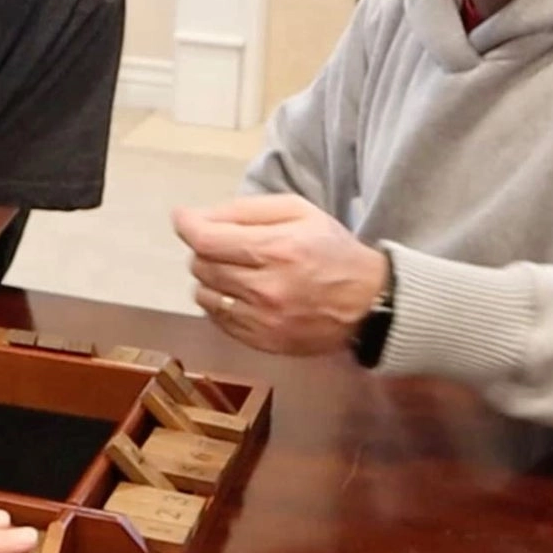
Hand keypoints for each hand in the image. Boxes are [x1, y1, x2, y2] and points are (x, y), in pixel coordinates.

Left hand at [171, 193, 387, 355]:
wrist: (369, 304)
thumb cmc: (331, 249)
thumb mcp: (298, 211)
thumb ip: (245, 210)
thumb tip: (197, 217)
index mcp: (277, 249)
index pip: (206, 240)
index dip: (187, 225)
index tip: (183, 218)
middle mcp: (266, 287)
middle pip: (201, 265)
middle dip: (205, 249)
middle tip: (223, 244)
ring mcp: (263, 320)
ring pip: (204, 294)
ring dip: (210, 278)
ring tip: (234, 270)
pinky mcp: (263, 342)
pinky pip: (218, 319)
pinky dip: (220, 302)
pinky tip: (240, 293)